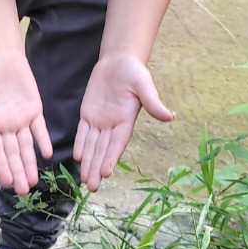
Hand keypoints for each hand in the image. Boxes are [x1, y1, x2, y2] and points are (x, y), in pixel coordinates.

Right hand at [0, 52, 52, 193]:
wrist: (0, 56)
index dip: (2, 166)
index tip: (6, 182)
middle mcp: (5, 126)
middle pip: (12, 153)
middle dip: (17, 171)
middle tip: (23, 191)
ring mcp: (20, 119)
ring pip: (26, 146)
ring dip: (29, 163)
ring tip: (33, 182)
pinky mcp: (34, 110)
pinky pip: (40, 128)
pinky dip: (43, 141)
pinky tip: (47, 154)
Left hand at [74, 56, 173, 190]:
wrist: (119, 61)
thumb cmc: (134, 72)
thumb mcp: (144, 84)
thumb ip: (153, 101)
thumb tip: (169, 117)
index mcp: (126, 120)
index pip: (117, 143)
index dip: (110, 158)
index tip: (106, 173)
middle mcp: (113, 124)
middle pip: (103, 149)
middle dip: (97, 167)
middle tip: (92, 187)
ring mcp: (100, 120)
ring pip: (92, 145)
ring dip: (88, 162)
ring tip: (84, 180)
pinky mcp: (88, 113)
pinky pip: (83, 131)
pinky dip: (80, 144)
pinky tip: (78, 158)